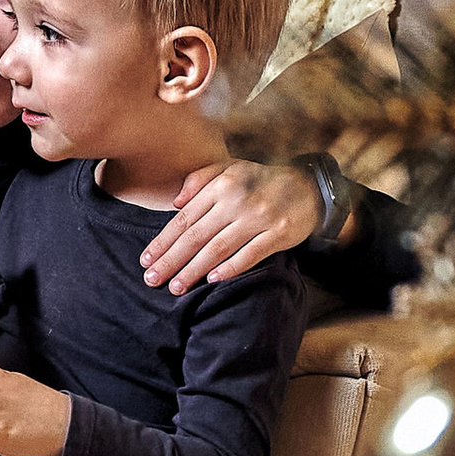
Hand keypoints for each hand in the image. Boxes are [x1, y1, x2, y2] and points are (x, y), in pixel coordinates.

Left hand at [138, 157, 320, 291]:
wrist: (309, 186)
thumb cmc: (261, 181)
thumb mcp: (230, 169)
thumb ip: (199, 180)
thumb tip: (175, 203)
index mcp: (222, 185)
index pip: (185, 218)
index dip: (163, 240)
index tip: (145, 259)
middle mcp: (238, 200)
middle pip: (197, 236)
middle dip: (171, 260)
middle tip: (152, 279)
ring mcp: (259, 218)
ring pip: (218, 248)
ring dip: (194, 270)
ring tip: (176, 287)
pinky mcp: (279, 234)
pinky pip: (250, 255)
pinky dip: (231, 268)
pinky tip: (212, 281)